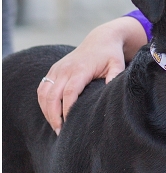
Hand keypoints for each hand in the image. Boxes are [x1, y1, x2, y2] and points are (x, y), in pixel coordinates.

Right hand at [37, 17, 147, 134]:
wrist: (100, 40)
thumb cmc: (110, 55)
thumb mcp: (117, 65)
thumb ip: (114, 77)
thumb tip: (110, 92)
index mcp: (80, 69)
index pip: (69, 93)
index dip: (67, 110)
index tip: (69, 125)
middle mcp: (65, 69)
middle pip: (52, 96)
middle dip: (54, 116)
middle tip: (60, 132)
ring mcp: (57, 69)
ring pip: (44, 94)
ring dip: (47, 111)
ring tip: (56, 126)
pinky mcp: (53, 70)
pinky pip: (42, 89)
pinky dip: (43, 103)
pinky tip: (50, 114)